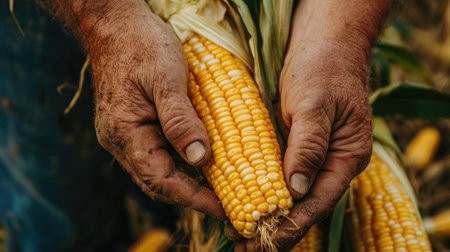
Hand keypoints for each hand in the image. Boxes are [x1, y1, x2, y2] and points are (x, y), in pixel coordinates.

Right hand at [82, 2, 224, 218]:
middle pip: (159, 181)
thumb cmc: (141, 45)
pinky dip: (183, 161)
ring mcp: (127, 135)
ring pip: (160, 169)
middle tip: (229, 202)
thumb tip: (199, 157)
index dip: (192, 197)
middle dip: (193, 195)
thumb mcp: (165, 78)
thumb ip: (179, 119)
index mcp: (124, 133)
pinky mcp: (136, 126)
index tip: (223, 208)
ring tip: (223, 186)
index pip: (159, 180)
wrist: (116, 24)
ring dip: (190, 180)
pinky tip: (205, 159)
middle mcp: (122, 141)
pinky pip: (160, 152)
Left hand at [235, 0, 392, 248]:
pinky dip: (266, 192)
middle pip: (308, 205)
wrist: (325, 45)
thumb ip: (309, 146)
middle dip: (279, 228)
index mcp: (347, 155)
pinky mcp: (299, 147)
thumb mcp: (314, 104)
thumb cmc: (323, 69)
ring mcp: (317, 156)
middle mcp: (334, 162)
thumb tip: (298, 190)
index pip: (321, 200)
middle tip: (246, 245)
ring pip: (295, 195)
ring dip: (269, 214)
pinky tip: (245, 201)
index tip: (266, 239)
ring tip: (240, 233)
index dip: (294, 223)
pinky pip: (284, 177)